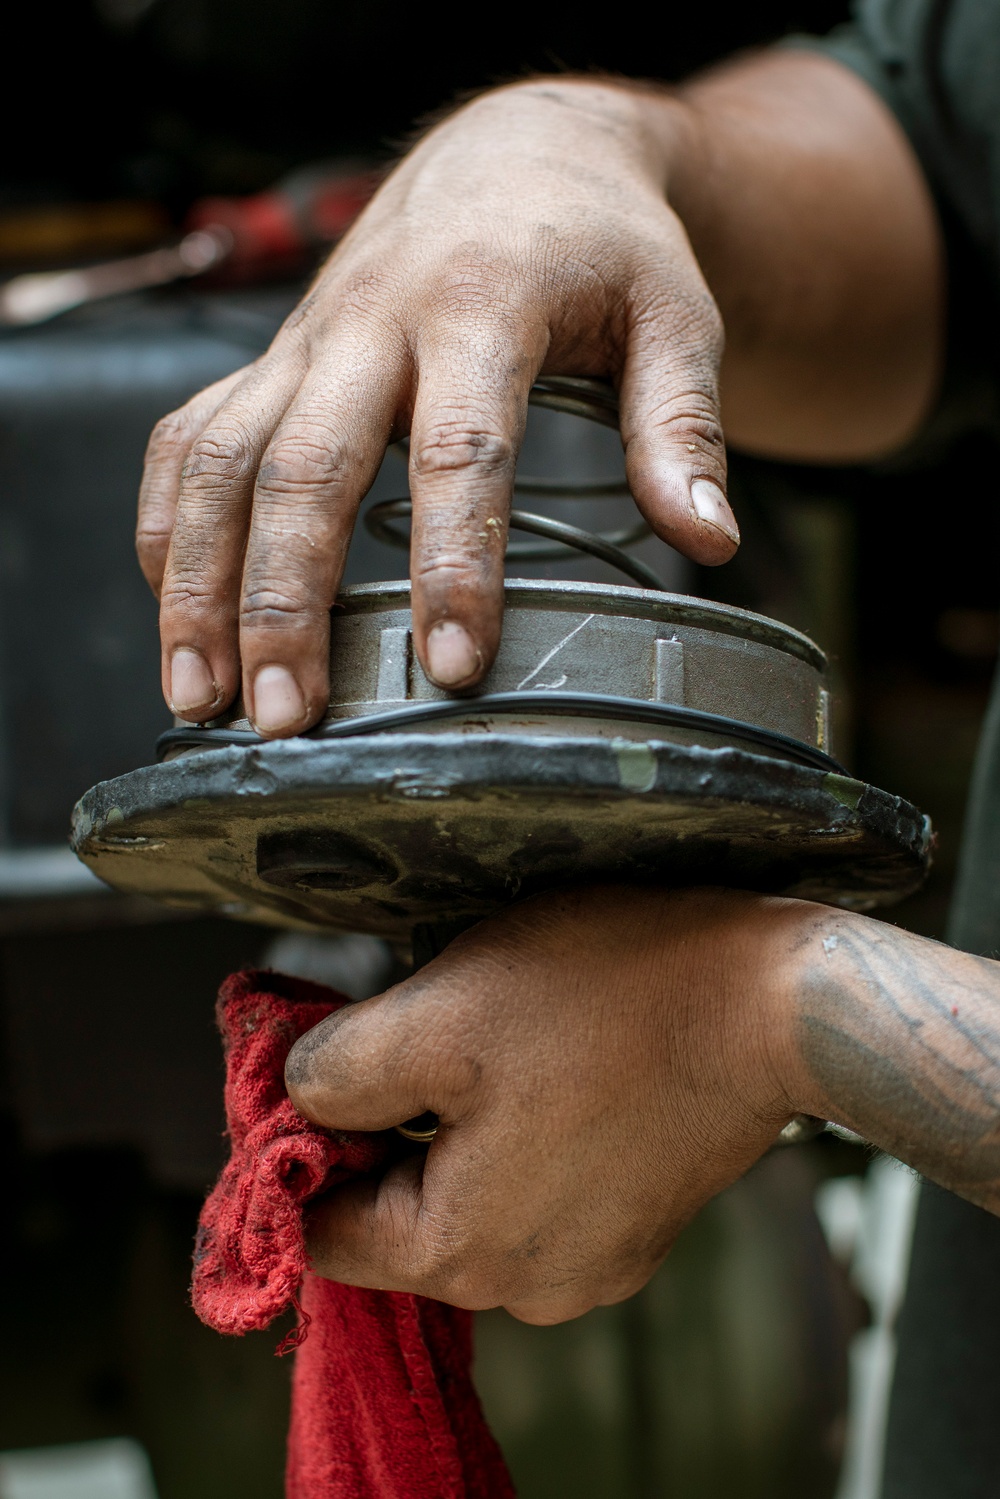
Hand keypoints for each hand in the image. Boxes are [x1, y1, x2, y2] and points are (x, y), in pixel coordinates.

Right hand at [137, 79, 737, 736]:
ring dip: (197, 584)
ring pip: (218, 460)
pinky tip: (174, 613)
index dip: (453, 565)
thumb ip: (681, 425)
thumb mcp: (672, 316)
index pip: (461, 451)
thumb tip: (708, 540)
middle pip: (304, 468)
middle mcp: (372, 321)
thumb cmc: (602, 247)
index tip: (450, 670)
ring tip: (197, 699)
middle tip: (285, 719)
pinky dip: (167, 527)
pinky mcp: (271, 360)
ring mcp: (306, 340)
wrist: (514, 154)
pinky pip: (186, 438)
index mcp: (483, 305)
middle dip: (286, 603)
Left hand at [284, 886, 807, 1322]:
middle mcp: (527, 1288)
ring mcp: (591, 1263)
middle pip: (398, 1215)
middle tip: (422, 1024)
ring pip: (469, 1195)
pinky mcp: (636, 1224)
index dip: (304, 1145)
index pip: (323, 1233)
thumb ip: (340, 1072)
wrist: (779, 1002)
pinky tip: (556, 1060)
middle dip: (390, 1125)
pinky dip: (522, 1131)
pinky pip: (536, 1188)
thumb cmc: (611, 998)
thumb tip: (296, 1099)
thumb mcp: (441, 1012)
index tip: (331, 1062)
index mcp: (461, 1255)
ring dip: (459, 1122)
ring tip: (501, 1036)